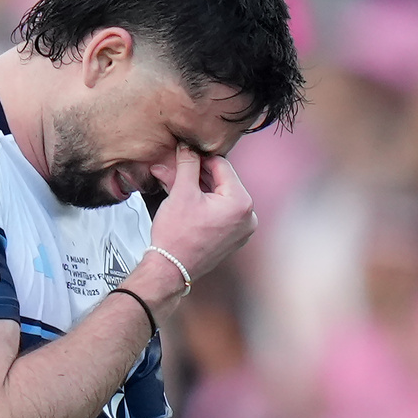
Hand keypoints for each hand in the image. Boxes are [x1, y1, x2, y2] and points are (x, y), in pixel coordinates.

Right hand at [148, 145, 255, 279]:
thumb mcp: (181, 192)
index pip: (222, 166)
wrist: (170, 269)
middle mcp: (247, 217)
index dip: (200, 158)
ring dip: (197, 187)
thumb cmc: (176, 238)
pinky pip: (219, 212)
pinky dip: (204, 203)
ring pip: (218, 196)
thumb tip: (189, 148)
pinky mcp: (232, 237)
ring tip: (175, 182)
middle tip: (175, 167)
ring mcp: (241, 229)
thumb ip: (188, 164)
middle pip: (221, 181)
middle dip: (196, 174)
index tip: (186, 153)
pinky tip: (184, 198)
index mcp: (241, 203)